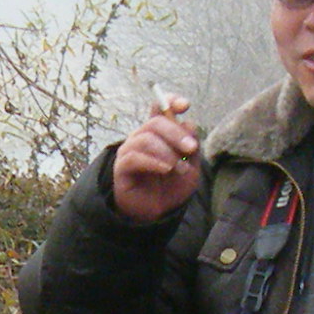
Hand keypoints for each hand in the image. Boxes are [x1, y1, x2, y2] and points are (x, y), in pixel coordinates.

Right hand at [109, 93, 202, 223]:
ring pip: (146, 138)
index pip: (159, 108)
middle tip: (190, 148)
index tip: (185, 105)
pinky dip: (153, 162)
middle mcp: (142, 137)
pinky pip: (135, 157)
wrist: (159, 212)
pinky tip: (165, 169)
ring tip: (178, 168)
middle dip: (176, 132)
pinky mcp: (122, 167)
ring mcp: (130, 150)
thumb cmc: (172, 187)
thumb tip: (189, 124)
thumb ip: (191, 148)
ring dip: (167, 152)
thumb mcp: (190, 167)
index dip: (170, 101)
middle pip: (156, 122)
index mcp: (159, 133)